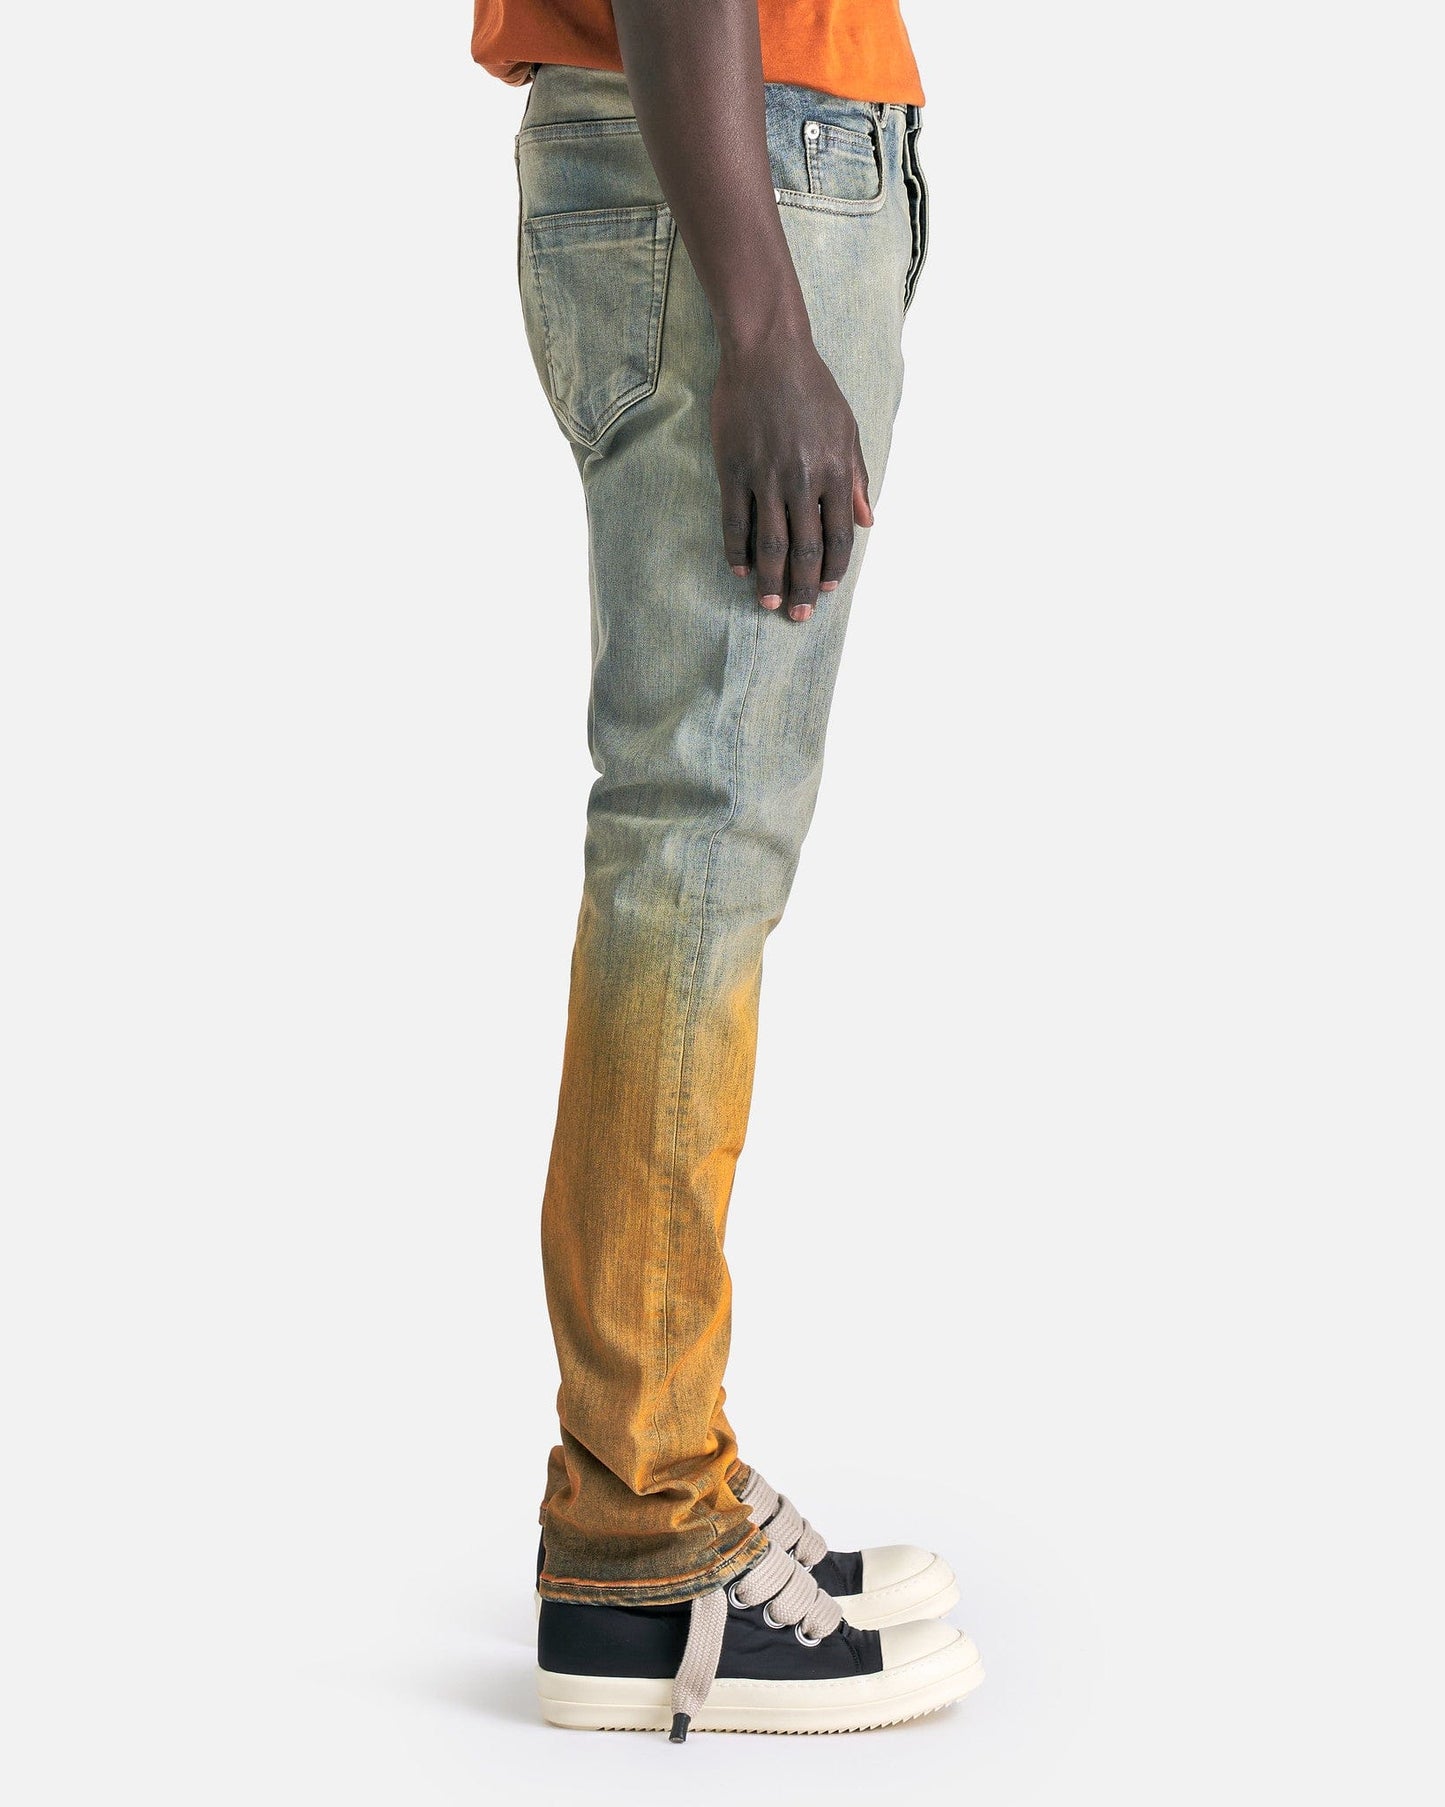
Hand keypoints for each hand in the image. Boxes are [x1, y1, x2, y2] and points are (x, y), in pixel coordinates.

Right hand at [711, 329, 874, 622]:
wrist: (768, 352)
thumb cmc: (813, 388)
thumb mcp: (848, 429)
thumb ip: (857, 478)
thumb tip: (866, 522)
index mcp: (836, 472)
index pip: (838, 536)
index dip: (834, 569)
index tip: (829, 590)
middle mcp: (803, 480)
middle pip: (805, 549)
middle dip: (804, 587)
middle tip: (800, 615)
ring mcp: (766, 476)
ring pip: (770, 543)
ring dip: (770, 579)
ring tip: (768, 603)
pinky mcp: (734, 470)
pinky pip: (735, 521)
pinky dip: (736, 550)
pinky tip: (739, 570)